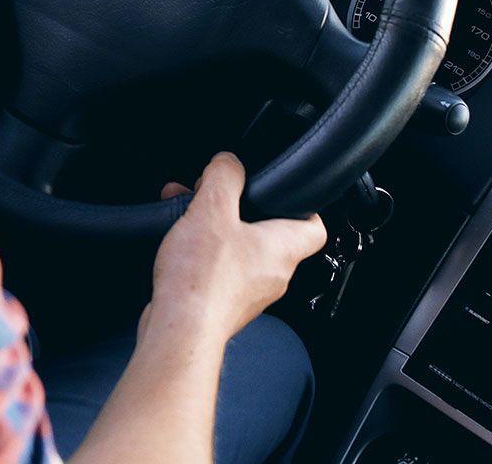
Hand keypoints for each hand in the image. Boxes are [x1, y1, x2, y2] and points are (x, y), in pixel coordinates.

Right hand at [142, 153, 326, 345]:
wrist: (179, 330)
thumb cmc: (202, 280)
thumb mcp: (212, 209)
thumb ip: (224, 177)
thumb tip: (229, 162)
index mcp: (282, 249)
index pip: (314, 226)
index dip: (302, 204)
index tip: (282, 191)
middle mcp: (272, 275)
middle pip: (268, 233)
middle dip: (238, 208)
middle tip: (215, 195)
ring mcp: (249, 293)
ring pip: (239, 249)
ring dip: (214, 227)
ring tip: (186, 212)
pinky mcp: (223, 305)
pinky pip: (219, 269)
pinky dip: (201, 251)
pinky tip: (177, 242)